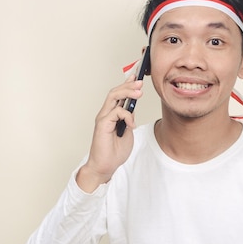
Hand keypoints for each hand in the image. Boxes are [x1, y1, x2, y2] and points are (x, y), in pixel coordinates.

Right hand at [76, 73, 142, 192]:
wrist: (105, 167)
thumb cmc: (114, 152)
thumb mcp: (128, 133)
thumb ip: (129, 120)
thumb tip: (132, 111)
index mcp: (112, 115)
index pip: (119, 95)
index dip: (126, 84)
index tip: (136, 76)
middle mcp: (106, 114)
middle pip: (115, 92)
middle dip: (128, 85)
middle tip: (140, 82)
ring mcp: (103, 118)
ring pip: (113, 97)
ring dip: (127, 92)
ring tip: (139, 92)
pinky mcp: (102, 125)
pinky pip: (115, 112)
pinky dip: (126, 115)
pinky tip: (131, 123)